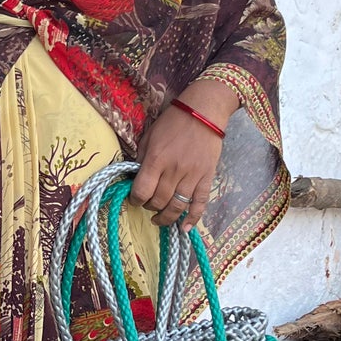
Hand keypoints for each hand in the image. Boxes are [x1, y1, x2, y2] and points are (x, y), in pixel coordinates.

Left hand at [131, 104, 223, 230]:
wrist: (203, 112)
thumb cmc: (173, 122)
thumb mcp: (149, 136)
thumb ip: (142, 158)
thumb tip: (136, 178)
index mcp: (156, 159)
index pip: (142, 190)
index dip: (135, 199)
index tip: (134, 198)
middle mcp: (174, 170)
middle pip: (158, 201)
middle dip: (149, 207)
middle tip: (148, 205)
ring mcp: (192, 175)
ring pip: (177, 206)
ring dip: (166, 217)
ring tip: (159, 219)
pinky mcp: (207, 178)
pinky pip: (200, 203)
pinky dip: (193, 218)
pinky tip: (185, 228)